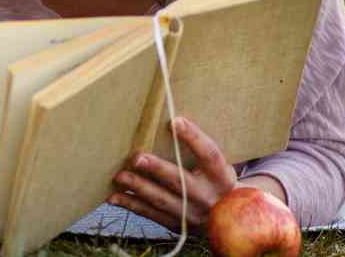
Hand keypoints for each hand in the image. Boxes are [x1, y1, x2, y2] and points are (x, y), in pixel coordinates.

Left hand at [107, 116, 245, 230]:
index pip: (209, 154)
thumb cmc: (215, 181)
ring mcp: (192, 214)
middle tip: (136, 157)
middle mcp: (208, 197)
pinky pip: (152, 214)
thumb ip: (199, 151)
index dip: (194, 138)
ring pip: (162, 200)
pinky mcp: (177, 225)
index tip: (175, 121)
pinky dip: (132, 205)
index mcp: (221, 177)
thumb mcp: (217, 167)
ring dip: (138, 187)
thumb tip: (170, 120)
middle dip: (157, 169)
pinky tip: (114, 197)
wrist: (230, 219)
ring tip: (119, 176)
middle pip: (180, 181)